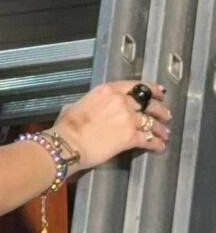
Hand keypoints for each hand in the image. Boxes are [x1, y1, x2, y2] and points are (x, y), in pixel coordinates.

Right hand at [52, 81, 171, 171]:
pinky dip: (155, 143)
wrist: (67, 144)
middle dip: (160, 109)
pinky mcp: (130, 137)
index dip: (151, 88)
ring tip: (163, 133)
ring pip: (151, 122)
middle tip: (165, 114)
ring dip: (160, 129)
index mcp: (108, 91)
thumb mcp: (75, 106)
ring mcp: (128, 119)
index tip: (159, 92)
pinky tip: (159, 146)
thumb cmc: (66, 128)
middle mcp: (121, 102)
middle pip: (148, 103)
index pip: (136, 86)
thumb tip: (89, 108)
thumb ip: (89, 103)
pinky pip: (148, 139)